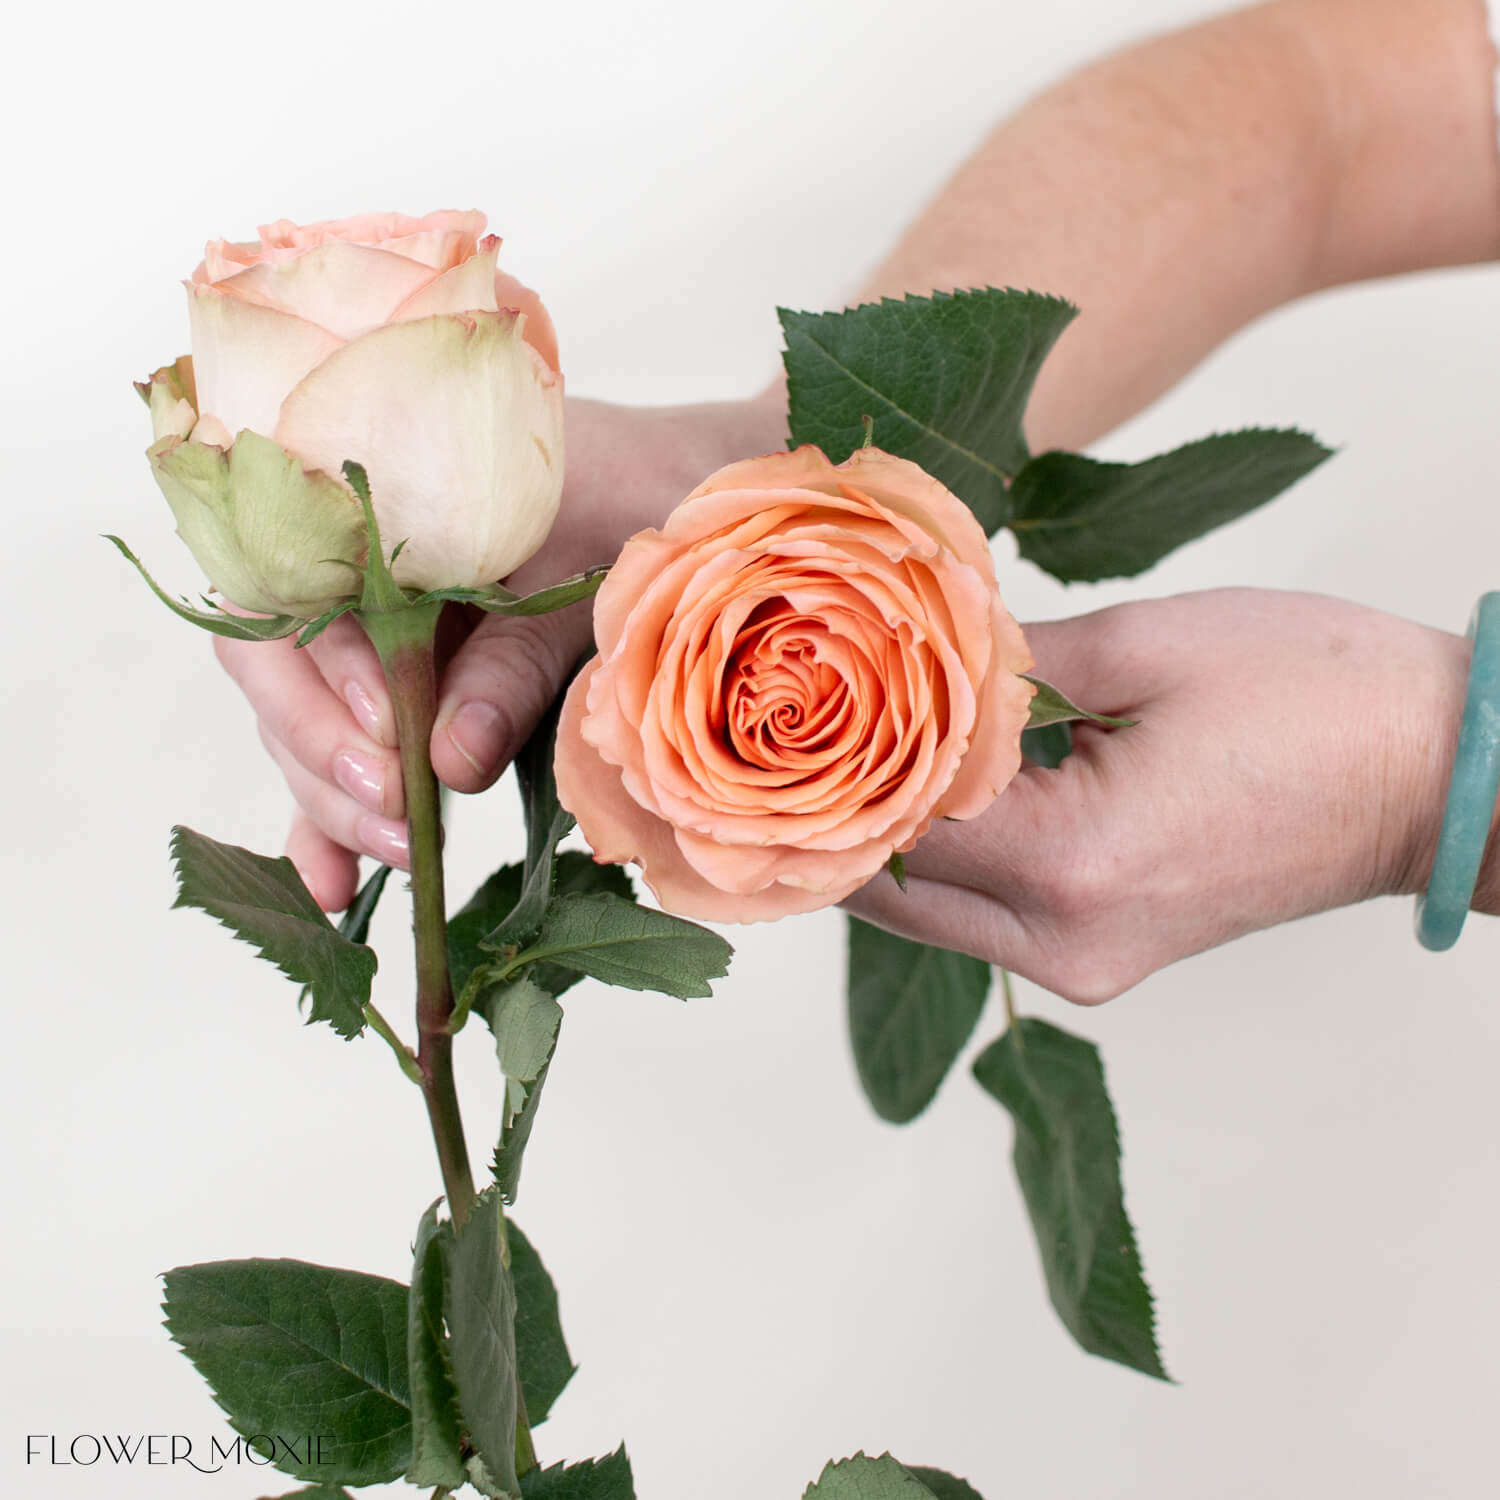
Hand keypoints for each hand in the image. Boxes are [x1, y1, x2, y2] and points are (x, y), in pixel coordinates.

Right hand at [215, 394, 786, 909]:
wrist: (687, 482)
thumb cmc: (640, 500)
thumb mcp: (584, 578)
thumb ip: (516, 663)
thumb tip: (447, 763)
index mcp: (379, 499)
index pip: (289, 593)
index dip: (319, 674)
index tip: (388, 736)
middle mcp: (354, 564)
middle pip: (281, 669)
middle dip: (327, 755)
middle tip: (398, 817)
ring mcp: (372, 628)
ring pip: (308, 719)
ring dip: (337, 797)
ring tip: (397, 855)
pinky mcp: (400, 684)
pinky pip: (346, 748)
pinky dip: (334, 815)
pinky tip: (334, 887)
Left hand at [847, 589, 1491, 1002]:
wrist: (1439, 776)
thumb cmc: (1319, 696)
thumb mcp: (1146, 643)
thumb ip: (1004, 666)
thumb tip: (909, 660)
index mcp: (1075, 861)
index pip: (894, 822)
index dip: (827, 760)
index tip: (779, 703)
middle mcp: (1067, 940)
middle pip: (890, 891)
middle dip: (834, 814)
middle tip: (784, 733)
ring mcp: (1086, 964)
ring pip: (928, 913)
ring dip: (885, 840)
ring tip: (843, 750)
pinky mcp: (1104, 957)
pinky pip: (984, 916)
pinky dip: (945, 861)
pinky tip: (924, 787)